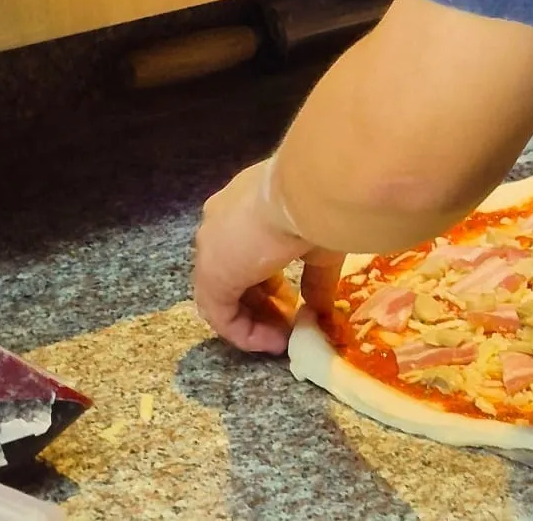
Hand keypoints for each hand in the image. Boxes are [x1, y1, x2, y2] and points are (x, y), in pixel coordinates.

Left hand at [192, 159, 340, 354]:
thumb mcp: (320, 243)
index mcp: (243, 202)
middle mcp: (220, 221)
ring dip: (254, 319)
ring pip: (224, 293)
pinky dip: (245, 332)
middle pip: (233, 272)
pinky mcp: (211, 274)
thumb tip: (321, 310)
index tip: (294, 299)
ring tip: (283, 339)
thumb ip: (316, 279)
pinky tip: (273, 342)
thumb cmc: (319, 206)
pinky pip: (222, 313)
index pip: (246, 247)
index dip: (270, 279)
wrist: (309, 190)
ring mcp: (210, 247)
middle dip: (262, 302)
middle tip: (290, 324)